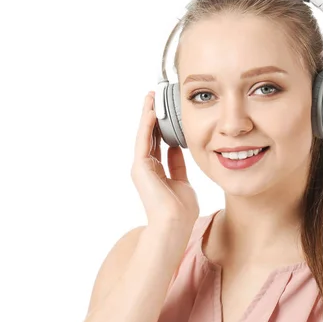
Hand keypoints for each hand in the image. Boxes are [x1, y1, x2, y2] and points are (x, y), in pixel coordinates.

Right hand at [130, 91, 198, 229]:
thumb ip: (177, 165)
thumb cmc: (181, 210)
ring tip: (151, 97)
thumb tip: (177, 148)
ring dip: (147, 115)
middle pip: (149, 136)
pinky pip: (144, 141)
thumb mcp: (182, 181)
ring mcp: (141, 167)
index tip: (166, 112)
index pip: (158, 144)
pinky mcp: (140, 167)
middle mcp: (146, 168)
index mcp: (157, 172)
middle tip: (155, 97)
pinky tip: (152, 111)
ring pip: (144, 135)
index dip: (162, 127)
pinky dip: (147, 125)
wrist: (175, 224)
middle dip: (153, 116)